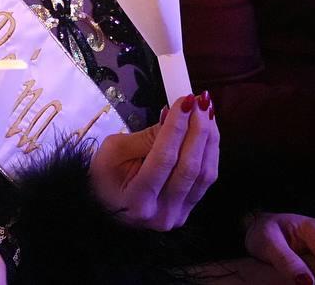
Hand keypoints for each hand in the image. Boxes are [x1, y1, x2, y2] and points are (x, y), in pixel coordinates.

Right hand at [89, 92, 219, 230]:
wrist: (104, 206)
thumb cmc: (104, 178)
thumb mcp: (113, 152)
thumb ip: (145, 137)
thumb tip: (174, 116)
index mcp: (136, 200)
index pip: (163, 158)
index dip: (177, 127)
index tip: (184, 100)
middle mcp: (161, 213)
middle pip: (190, 166)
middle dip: (199, 129)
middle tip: (200, 101)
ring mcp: (178, 215)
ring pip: (205, 173)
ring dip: (209, 138)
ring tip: (206, 111)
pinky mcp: (189, 210)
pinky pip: (206, 178)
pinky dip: (210, 151)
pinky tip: (208, 131)